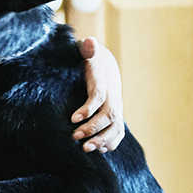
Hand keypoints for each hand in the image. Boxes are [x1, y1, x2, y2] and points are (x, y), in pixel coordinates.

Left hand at [72, 36, 124, 152]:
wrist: (106, 65)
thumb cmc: (92, 59)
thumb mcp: (88, 51)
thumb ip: (87, 49)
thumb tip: (88, 42)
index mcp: (103, 80)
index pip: (98, 96)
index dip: (87, 108)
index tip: (73, 119)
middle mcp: (113, 95)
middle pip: (109, 114)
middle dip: (93, 128)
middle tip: (74, 137)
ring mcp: (117, 105)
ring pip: (116, 126)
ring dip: (102, 139)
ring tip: (85, 149)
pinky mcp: (117, 114)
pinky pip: (119, 131)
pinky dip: (112, 142)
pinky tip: (100, 150)